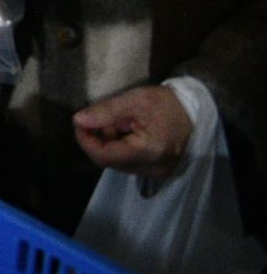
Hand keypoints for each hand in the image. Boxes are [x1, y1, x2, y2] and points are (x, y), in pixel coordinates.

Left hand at [74, 85, 194, 177]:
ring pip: (117, 163)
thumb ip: (105, 112)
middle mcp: (154, 169)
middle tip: (102, 118)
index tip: (79, 122)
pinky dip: (120, 148)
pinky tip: (127, 133)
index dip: (86, 140)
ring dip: (109, 144)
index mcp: (149, 151)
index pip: (104, 156)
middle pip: (109, 161)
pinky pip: (128, 163)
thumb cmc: (165, 103)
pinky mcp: (157, 171)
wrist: (193, 111)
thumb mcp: (134, 100)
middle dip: (98, 139)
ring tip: (119, 124)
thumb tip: (79, 121)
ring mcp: (157, 173)